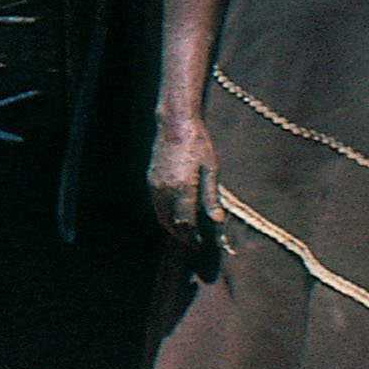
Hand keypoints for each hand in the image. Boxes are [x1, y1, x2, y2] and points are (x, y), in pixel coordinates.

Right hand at [145, 115, 210, 260]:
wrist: (175, 124)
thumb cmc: (198, 143)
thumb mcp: (211, 169)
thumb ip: (211, 197)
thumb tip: (217, 220)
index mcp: (182, 188)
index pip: (185, 223)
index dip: (192, 237)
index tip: (200, 244)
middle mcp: (165, 190)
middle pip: (170, 223)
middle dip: (181, 235)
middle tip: (193, 242)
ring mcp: (155, 185)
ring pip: (160, 215)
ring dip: (171, 226)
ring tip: (185, 231)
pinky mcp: (151, 180)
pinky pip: (156, 204)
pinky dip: (164, 214)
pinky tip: (175, 213)